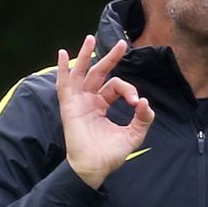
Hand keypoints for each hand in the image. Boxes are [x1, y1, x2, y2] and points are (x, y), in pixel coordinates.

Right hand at [56, 35, 153, 187]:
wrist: (94, 168)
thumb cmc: (110, 155)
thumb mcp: (132, 135)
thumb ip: (143, 119)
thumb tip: (146, 102)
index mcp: (102, 105)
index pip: (116, 87)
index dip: (129, 90)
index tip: (137, 103)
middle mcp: (89, 100)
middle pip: (99, 73)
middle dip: (110, 58)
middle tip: (122, 44)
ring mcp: (78, 102)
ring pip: (81, 73)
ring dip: (86, 56)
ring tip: (90, 38)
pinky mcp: (69, 106)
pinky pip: (64, 85)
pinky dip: (61, 69)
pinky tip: (61, 54)